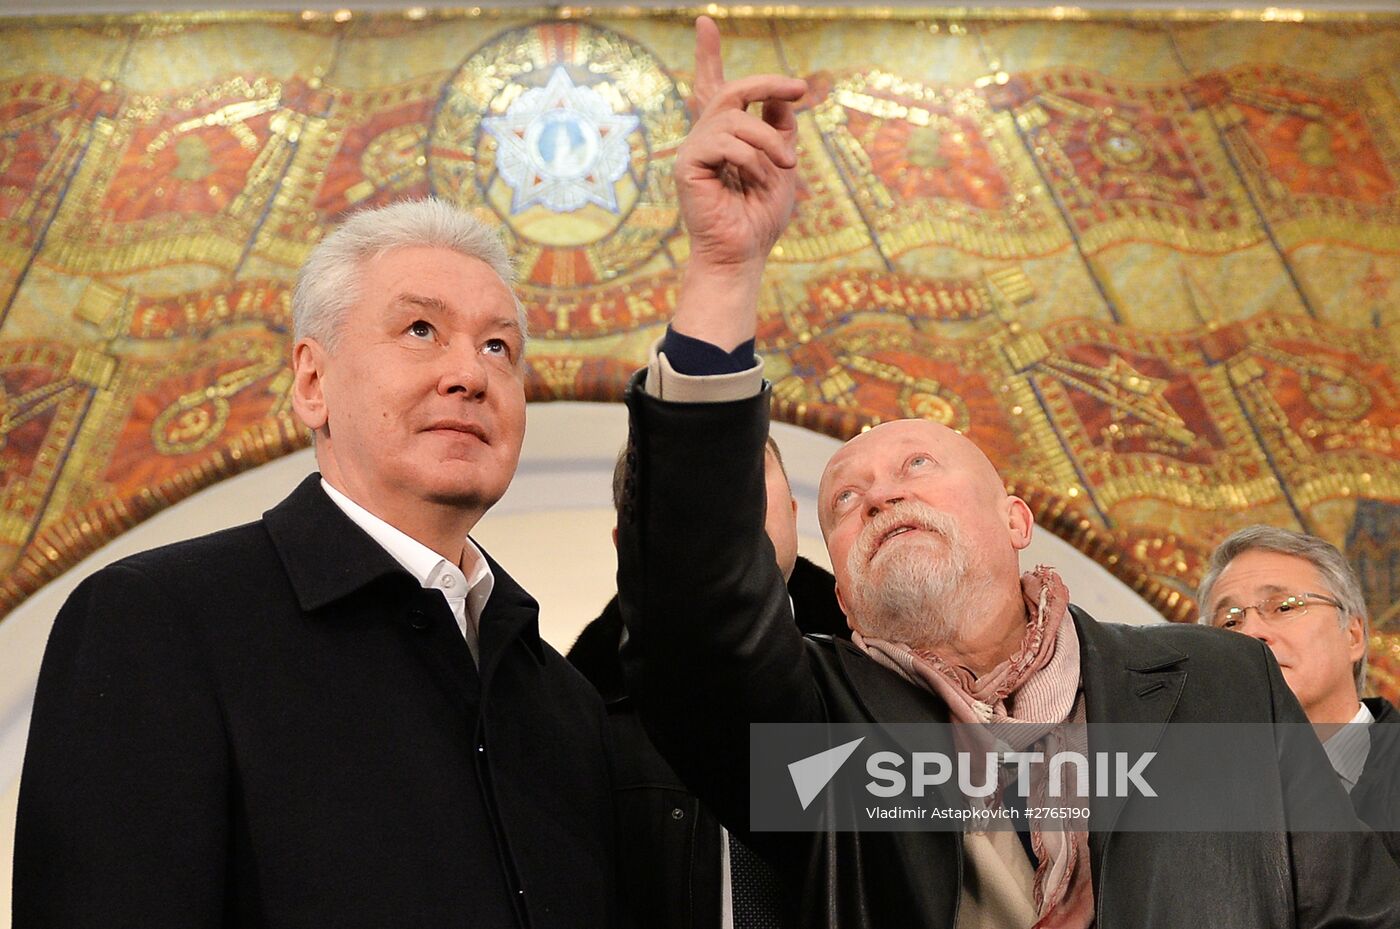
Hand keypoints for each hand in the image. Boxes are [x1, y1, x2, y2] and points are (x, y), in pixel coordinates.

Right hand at [671, 16, 806, 348]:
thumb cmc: (760, 218)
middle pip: (731, 90)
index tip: (706, 22)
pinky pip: (726, 141)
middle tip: (800, 90)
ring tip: (786, 166)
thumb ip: (779, 129)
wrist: (743, 256)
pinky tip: (757, 180)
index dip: (709, 55)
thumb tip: (780, 96)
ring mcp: (693, 151)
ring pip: (735, 116)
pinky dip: (751, 158)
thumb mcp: (782, 165)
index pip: (713, 89)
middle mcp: (704, 140)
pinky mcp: (688, 167)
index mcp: (724, 139)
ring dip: (769, 140)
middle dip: (767, 81)